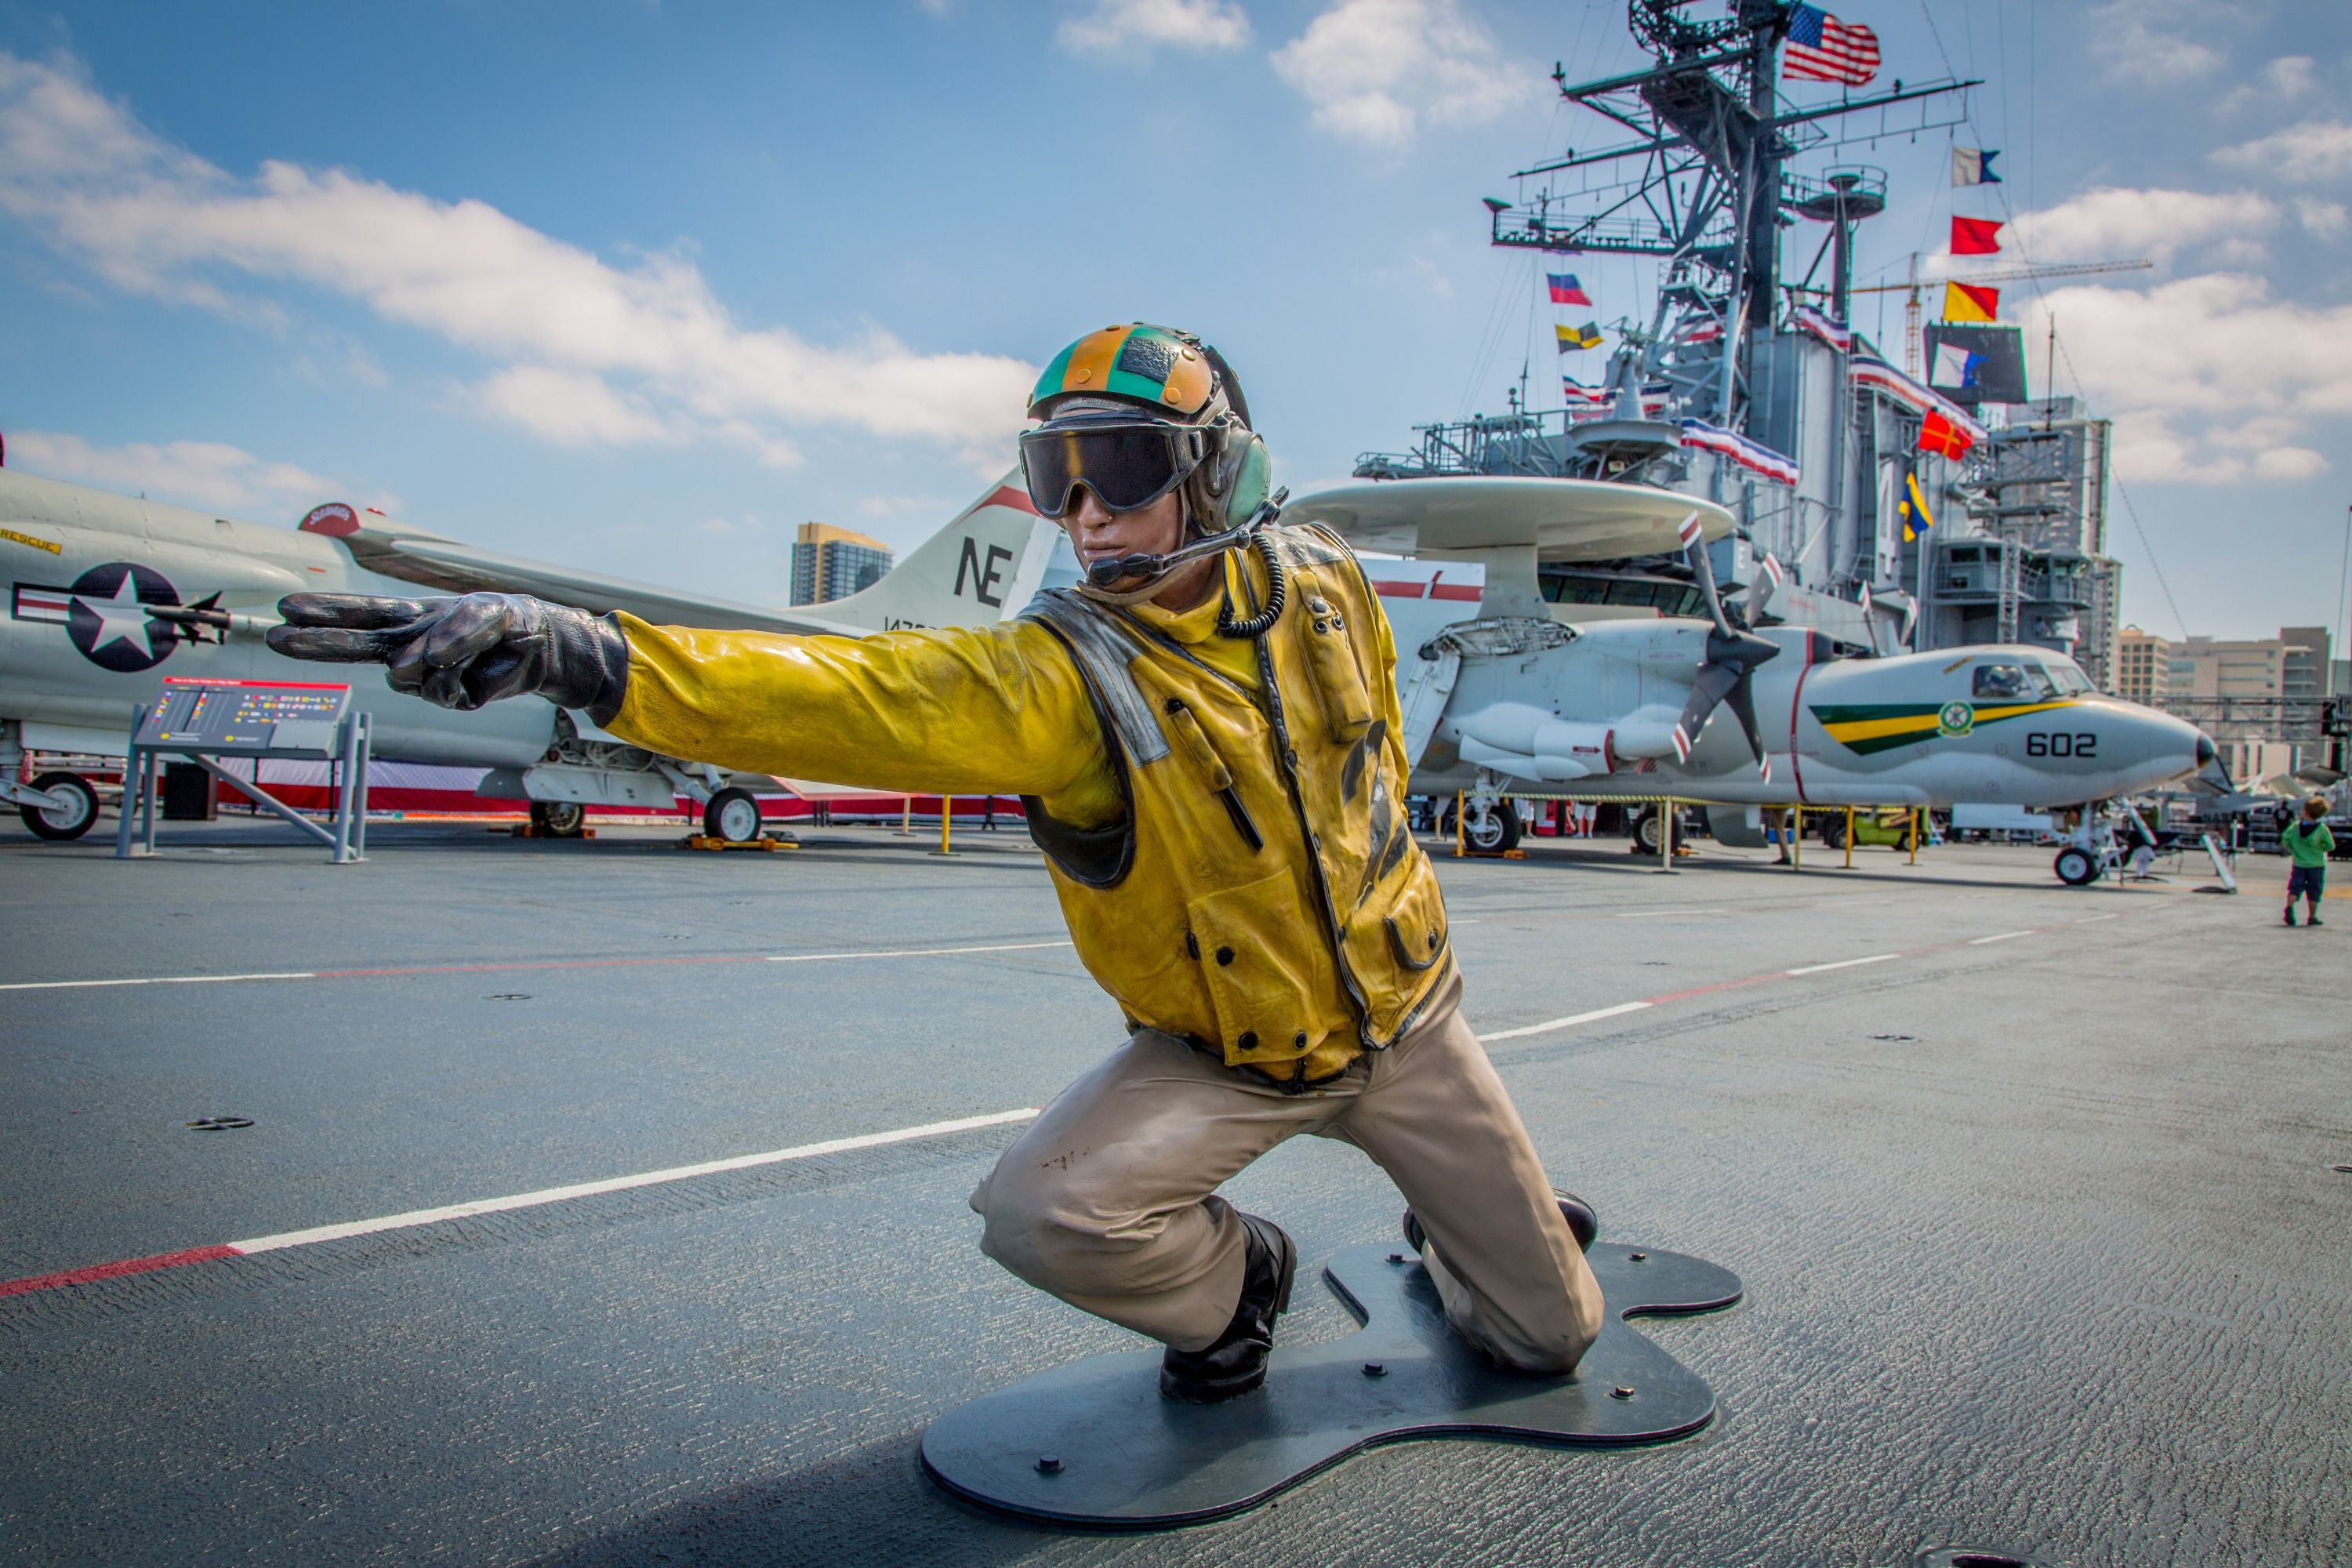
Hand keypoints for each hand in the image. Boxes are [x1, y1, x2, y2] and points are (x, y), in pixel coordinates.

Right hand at [267, 592, 628, 715]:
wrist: (543, 649)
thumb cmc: (509, 621)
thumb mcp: (487, 611)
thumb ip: (452, 630)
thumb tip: (416, 661)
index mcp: (410, 619)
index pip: (360, 614)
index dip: (325, 613)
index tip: (287, 608)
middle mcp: (409, 647)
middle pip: (354, 645)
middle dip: (316, 642)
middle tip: (273, 638)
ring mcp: (427, 676)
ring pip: (403, 675)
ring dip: (433, 658)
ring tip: (461, 650)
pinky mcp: (450, 699)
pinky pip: (444, 688)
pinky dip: (462, 675)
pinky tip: (479, 670)